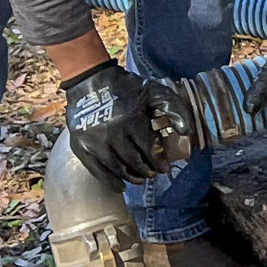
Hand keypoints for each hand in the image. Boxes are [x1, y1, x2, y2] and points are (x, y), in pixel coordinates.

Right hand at [62, 60, 183, 186]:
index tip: (165, 168)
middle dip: (147, 171)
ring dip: (131, 177)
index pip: (149, 149)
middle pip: (133, 161)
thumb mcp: (154, 91)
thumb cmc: (126, 87)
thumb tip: (186, 133)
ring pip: (116, 168)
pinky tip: (120, 186)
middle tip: (153, 174)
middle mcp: (111, 132)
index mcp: (131, 119)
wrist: (89, 80)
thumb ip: (174, 109)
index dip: (159, 161)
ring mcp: (93, 141)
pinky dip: (110, 181)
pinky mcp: (80, 146)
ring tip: (140, 179)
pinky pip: (96, 171)